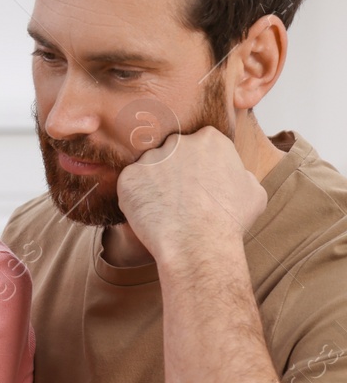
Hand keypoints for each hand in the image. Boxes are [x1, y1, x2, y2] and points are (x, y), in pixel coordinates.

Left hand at [117, 126, 265, 265]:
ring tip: (164, 209)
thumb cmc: (229, 221)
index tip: (198, 183)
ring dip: (153, 184)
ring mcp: (151, 158)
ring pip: (149, 168)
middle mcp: (179, 142)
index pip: (199, 144)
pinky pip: (131, 184)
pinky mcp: (129, 177)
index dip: (198, 165)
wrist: (197, 243)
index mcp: (210, 139)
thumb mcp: (253, 192)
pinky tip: (149, 214)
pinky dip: (136, 198)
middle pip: (172, 152)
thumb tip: (235, 173)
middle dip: (173, 170)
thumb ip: (240, 173)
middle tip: (179, 197)